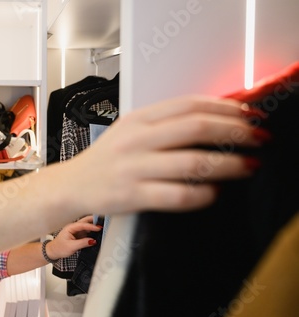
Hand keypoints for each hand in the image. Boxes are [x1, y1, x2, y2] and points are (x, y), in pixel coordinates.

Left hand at [45, 215, 101, 260]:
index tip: (98, 228)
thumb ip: (82, 243)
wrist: (54, 251)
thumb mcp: (71, 246)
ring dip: (93, 226)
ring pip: (86, 226)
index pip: (82, 225)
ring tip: (102, 227)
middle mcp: (74, 228)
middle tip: (103, 221)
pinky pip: (86, 232)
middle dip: (93, 220)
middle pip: (85, 221)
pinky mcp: (78, 236)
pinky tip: (97, 233)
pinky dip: (92, 232)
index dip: (91, 226)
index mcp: (70, 228)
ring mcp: (76, 231)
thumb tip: (92, 241)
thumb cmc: (60, 248)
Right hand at [60, 95, 266, 214]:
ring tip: (248, 166)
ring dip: (229, 164)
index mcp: (138, 119)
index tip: (249, 113)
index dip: (226, 106)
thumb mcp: (131, 130)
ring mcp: (134, 168)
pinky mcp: (132, 196)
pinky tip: (214, 193)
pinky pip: (176, 195)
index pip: (189, 104)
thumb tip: (214, 119)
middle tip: (259, 138)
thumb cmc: (107, 158)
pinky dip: (203, 194)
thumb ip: (166, 123)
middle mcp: (137, 140)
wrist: (72, 184)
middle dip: (236, 131)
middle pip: (196, 128)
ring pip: (192, 162)